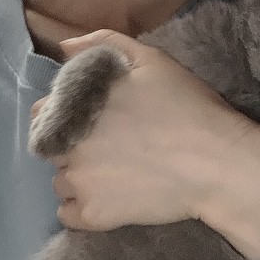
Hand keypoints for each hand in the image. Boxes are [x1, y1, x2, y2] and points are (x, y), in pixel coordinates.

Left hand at [31, 29, 248, 232]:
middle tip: (110, 142)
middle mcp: (69, 145)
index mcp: (78, 106)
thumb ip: (104, 44)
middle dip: (72, 143)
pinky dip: (82, 205)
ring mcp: (80, 184)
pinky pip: (69, 213)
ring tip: (114, 169)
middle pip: (52, 147)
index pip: (43, 110)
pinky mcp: (95, 216)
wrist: (215, 160)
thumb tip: (65, 46)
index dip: (64, 111)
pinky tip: (111, 194)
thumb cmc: (186, 105)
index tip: (92, 115)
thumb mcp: (151, 59)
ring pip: (61, 180)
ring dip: (78, 174)